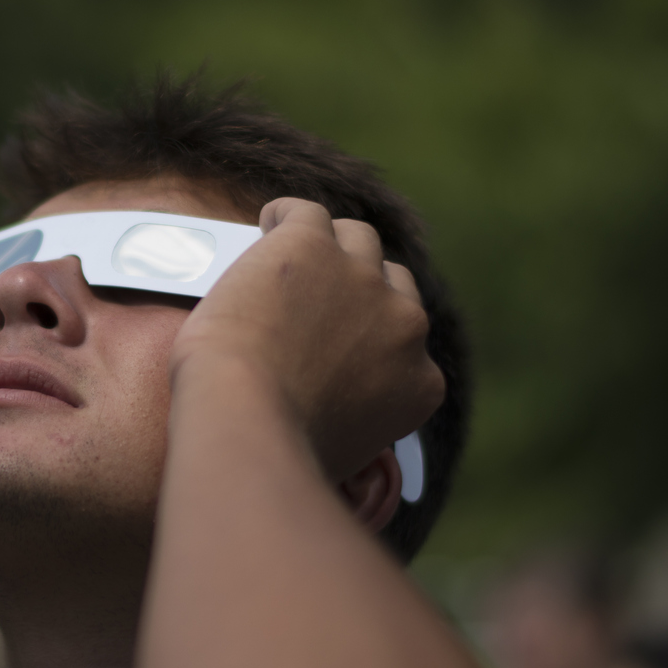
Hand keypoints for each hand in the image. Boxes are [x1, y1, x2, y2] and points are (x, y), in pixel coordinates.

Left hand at [171, 198, 442, 476]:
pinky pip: (304, 212)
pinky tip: (264, 228)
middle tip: (311, 297)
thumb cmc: (277, 450)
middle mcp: (404, 323)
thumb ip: (360, 422)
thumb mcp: (346, 454)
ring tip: (285, 259)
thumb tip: (338, 423)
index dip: (371, 333)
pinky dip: (283, 217)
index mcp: (421, 380)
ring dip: (326, 245)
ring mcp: (361, 278)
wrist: (245, 419)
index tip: (341, 337)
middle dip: (356, 286)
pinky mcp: (310, 245)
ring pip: (355, 237)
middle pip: (390, 280)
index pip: (407, 339)